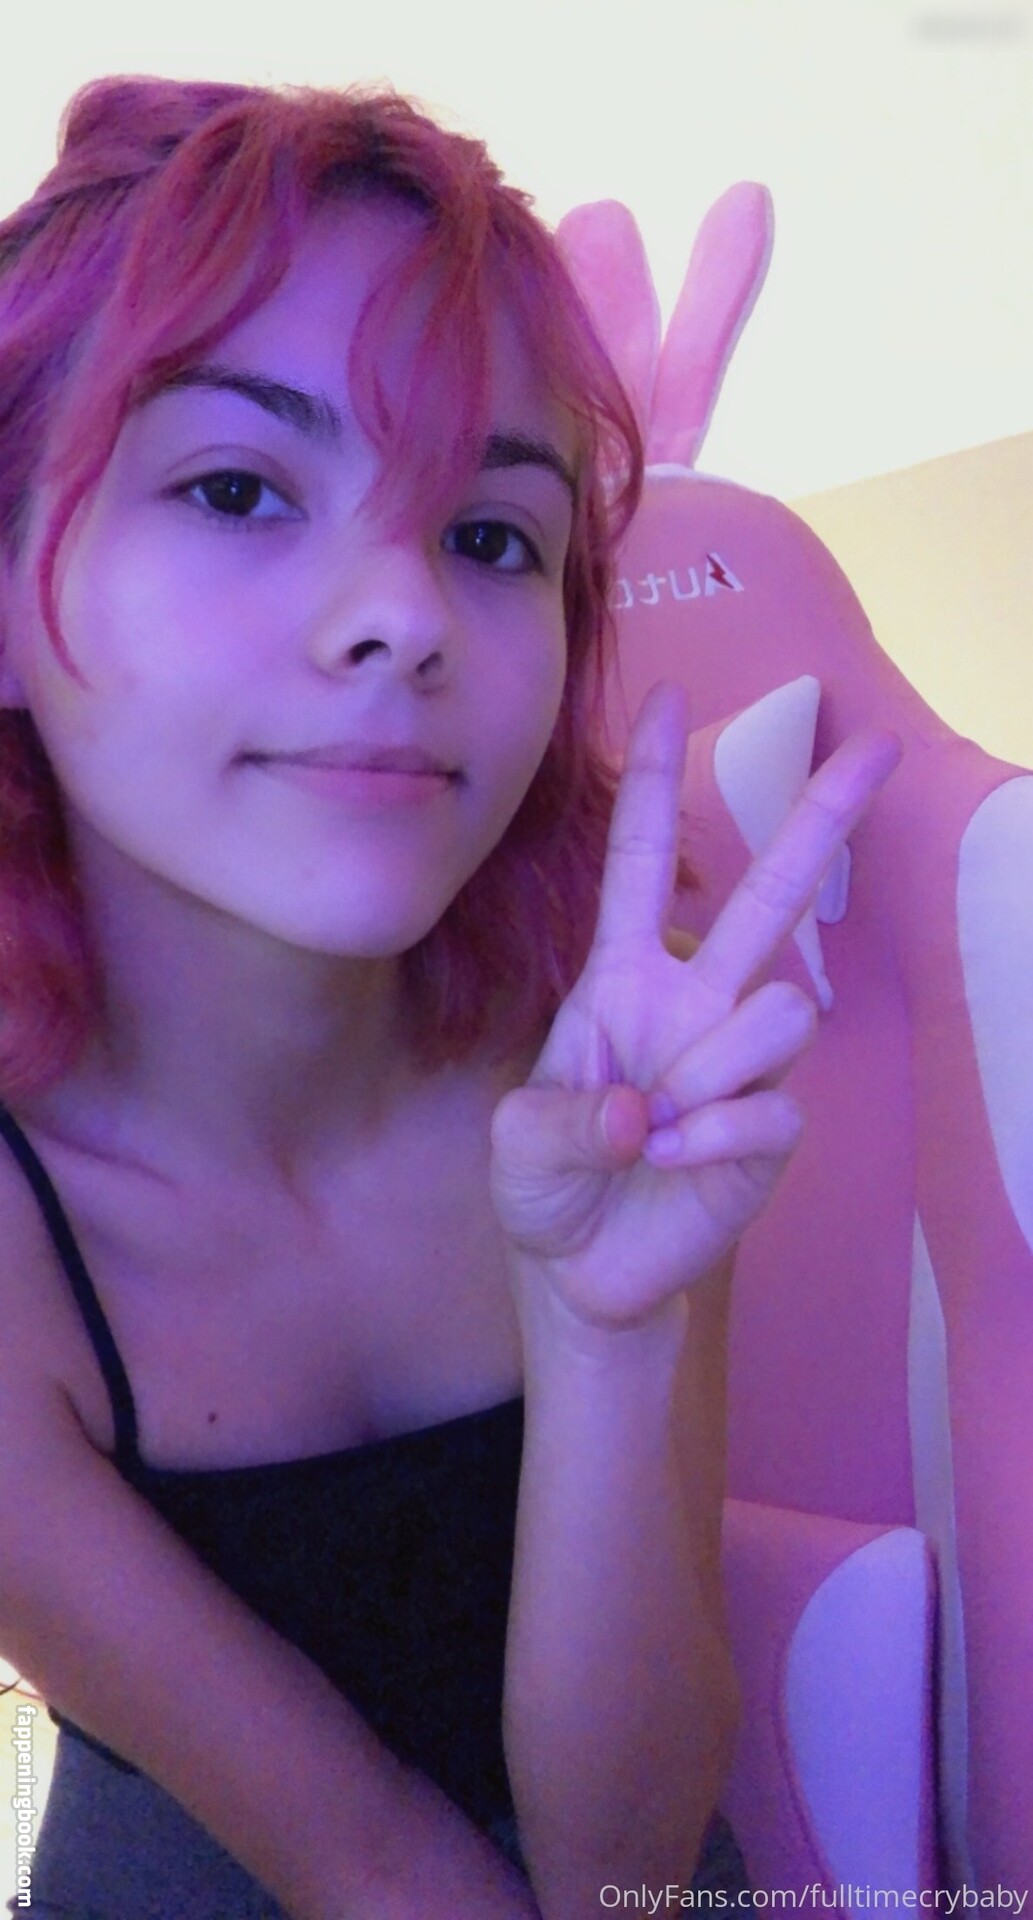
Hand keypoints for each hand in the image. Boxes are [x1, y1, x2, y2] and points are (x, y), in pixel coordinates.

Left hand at [490, 680, 900, 1330]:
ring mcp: (740, 1060)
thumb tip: (646, 1109)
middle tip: (874, 744)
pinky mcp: (773, 1125)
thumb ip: (564, 1116)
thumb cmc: (547, 1183)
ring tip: (656, 1130)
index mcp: (623, 978)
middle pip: (771, 894)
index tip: (664, 697)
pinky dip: (715, 1138)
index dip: (651, 783)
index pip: (640, 863)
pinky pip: (774, 1101)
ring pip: (781, 1005)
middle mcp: (695, 1001)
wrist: (583, 1272)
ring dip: (712, 1071)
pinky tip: (676, 1164)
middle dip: (821, 818)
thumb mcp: (517, 1141)